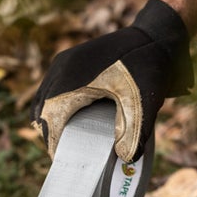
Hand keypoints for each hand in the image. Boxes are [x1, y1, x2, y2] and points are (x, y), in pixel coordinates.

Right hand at [30, 0, 193, 162]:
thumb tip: (125, 159)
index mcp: (72, 80)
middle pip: (41, 110)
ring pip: (44, 99)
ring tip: (67, 140)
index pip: (49, 119)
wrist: (154, 35)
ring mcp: (64, 62)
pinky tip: (71, 119)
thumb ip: (135, 134)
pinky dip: (55, 106)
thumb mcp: (144, 104)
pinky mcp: (70, 60)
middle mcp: (61, 69)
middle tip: (66, 154)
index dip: (53, 142)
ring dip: (50, 120)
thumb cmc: (148, 67)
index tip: (62, 160)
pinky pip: (52, 88)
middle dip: (50, 134)